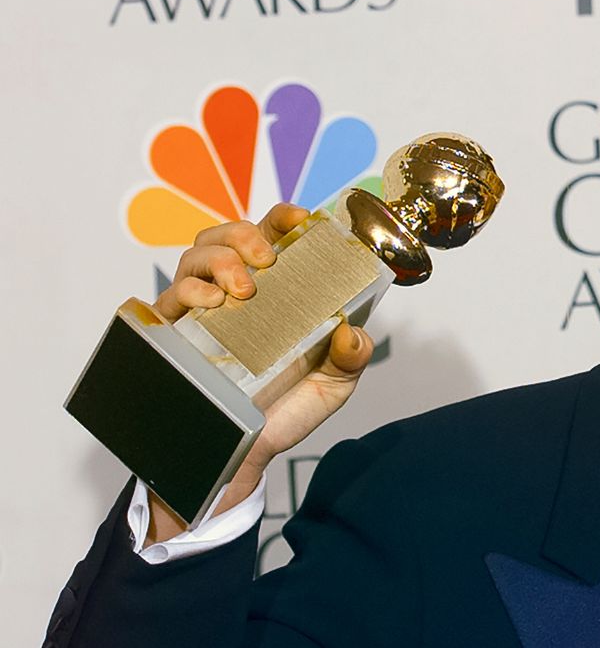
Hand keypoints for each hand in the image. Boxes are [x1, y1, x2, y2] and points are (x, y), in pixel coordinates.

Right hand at [145, 203, 373, 542]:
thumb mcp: (332, 386)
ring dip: (219, 258)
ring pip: (196, 255)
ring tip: (242, 288)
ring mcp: (204, 311)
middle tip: (266, 259)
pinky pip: (170, 296)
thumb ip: (351, 358)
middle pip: (227, 235)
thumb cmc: (288, 412)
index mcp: (277, 292)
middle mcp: (237, 293)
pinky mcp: (176, 335)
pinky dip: (191, 290)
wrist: (247, 457)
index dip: (284, 218)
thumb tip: (354, 334)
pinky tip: (214, 303)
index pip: (273, 237)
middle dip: (244, 233)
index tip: (301, 218)